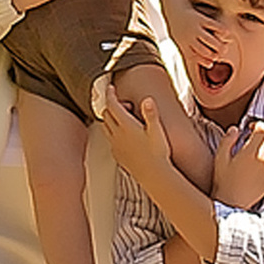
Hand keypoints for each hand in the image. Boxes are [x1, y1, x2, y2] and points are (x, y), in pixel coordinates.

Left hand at [95, 72, 179, 197]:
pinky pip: (109, 140)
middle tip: (126, 106)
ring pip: (105, 127)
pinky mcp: (117, 156)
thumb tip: (147, 100)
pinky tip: (125, 137)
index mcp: (126, 126)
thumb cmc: (157, 153)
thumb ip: (151, 114)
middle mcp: (117, 135)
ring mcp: (115, 146)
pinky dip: (112, 133)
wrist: (154, 175)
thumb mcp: (157, 131)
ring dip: (110, 119)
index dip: (110, 94)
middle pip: (106, 114)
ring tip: (125, 120)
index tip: (111, 88)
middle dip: (112, 106)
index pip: (112, 105)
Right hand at [214, 118, 263, 208]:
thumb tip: (236, 129)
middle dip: (262, 134)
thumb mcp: (220, 158)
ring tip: (254, 153)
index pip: (263, 131)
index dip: (258, 125)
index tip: (251, 127)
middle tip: (252, 138)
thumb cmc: (224, 181)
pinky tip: (258, 166)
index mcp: (251, 153)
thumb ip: (227, 140)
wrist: (233, 204)